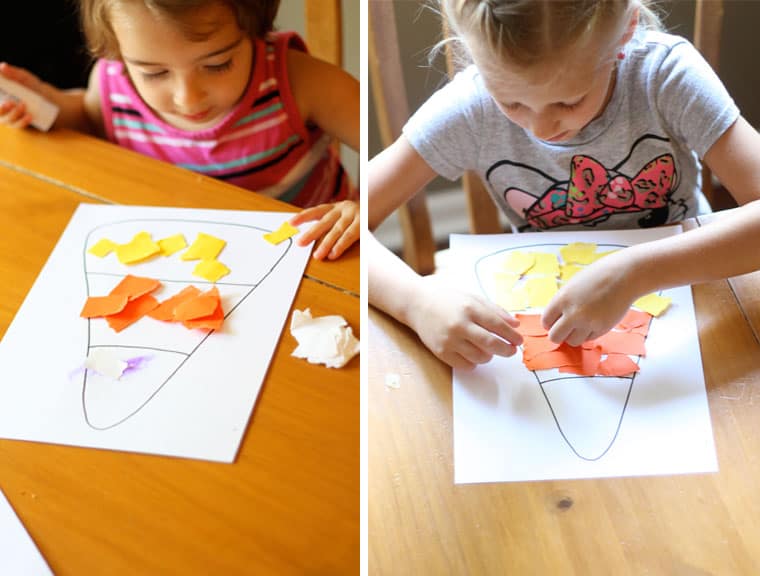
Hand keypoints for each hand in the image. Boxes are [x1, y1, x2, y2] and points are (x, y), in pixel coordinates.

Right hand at [0, 62, 43, 128]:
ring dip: (13, 114)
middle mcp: (3, 108)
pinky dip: (22, 122)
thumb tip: (2, 66)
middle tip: (10, 103)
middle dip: (1, 110)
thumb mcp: (25, 79)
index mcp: (0, 97)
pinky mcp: (21, 125)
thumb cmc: (33, 88)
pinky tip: (29, 116)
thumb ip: (14, 73)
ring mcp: (11, 118)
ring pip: (7, 120)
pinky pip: (18, 126)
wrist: (52, 102)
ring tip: (23, 105)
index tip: (5, 100)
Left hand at [290, 200, 358, 259]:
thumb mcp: (341, 218)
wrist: (379, 208)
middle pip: (325, 222)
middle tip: (301, 243)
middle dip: (312, 233)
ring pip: (337, 230)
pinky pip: (350, 236)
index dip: (302, 217)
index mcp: (334, 207)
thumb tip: (307, 239)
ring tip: (318, 255)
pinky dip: (341, 245)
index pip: (316, 211)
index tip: (290, 223)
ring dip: (327, 244)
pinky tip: (333, 254)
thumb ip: (328, 226)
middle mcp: (343, 208)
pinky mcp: (363, 223)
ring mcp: (354, 215)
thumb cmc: (355, 219)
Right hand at [406, 275, 522, 369]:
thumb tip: (515, 325)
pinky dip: (474, 362)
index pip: (498, 326)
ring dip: (489, 355)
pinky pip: (465, 365)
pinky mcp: (441, 352)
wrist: (418, 304)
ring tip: (488, 349)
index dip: (512, 336)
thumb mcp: (472, 298)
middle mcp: (460, 325)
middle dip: (506, 350)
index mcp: (470, 308)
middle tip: (511, 350)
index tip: (519, 341)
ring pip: (480, 357)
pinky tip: (473, 353)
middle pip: (491, 344)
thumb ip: (495, 311)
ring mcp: (449, 340)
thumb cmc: (448, 300)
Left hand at [542, 254, 637, 345]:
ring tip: (580, 325)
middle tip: (564, 329)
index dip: (549, 323)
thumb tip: (555, 321)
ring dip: (573, 336)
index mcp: (562, 299)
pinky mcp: (603, 329)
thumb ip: (562, 303)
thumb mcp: (572, 286)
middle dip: (558, 334)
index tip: (554, 322)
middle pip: (555, 337)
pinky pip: (589, 339)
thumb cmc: (597, 276)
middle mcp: (573, 313)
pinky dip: (588, 334)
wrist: (624, 276)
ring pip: (572, 342)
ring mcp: (588, 322)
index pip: (546, 321)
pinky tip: (592, 322)